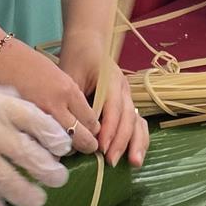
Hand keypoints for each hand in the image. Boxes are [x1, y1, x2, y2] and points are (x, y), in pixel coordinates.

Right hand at [0, 37, 102, 156]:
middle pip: (81, 139)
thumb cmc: (25, 62)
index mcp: (68, 90)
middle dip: (85, 146)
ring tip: (63, 149)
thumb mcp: (55, 74)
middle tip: (85, 148)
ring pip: (61, 149)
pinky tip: (43, 148)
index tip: (91, 131)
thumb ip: (67, 97)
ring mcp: (36, 119)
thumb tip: (78, 119)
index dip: (93, 129)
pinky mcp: (19, 127)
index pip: (91, 121)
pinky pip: (38, 147)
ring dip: (64, 151)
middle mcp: (56, 106)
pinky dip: (43, 150)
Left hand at [57, 31, 149, 167]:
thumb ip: (72, 100)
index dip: (109, 130)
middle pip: (128, 117)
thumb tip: (67, 130)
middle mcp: (124, 89)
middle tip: (112, 162)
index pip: (113, 109)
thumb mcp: (70, 75)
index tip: (102, 149)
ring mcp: (128, 96)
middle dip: (121, 141)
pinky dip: (138, 139)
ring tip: (134, 163)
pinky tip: (135, 156)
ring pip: (137, 121)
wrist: (88, 43)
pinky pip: (137, 122)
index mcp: (111, 80)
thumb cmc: (76, 59)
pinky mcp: (127, 104)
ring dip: (136, 142)